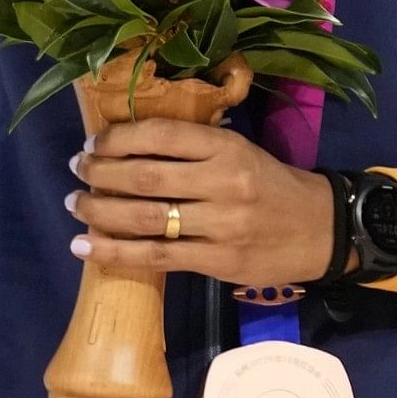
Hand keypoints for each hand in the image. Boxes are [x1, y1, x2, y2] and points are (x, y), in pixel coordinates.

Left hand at [67, 120, 335, 286]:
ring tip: (76, 205)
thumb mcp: (241, 152)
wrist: (320, 230)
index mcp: (227, 147)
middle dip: (100, 173)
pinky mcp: (218, 261)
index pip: (160, 136)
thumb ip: (193, 148)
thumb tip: (127, 146)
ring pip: (145, 218)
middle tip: (76, 172)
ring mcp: (221, 225)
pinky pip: (157, 256)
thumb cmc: (272, 186)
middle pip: (146, 177)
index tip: (92, 144)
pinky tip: (86, 248)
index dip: (117, 139)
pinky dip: (115, 253)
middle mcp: (223, 182)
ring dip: (100, 212)